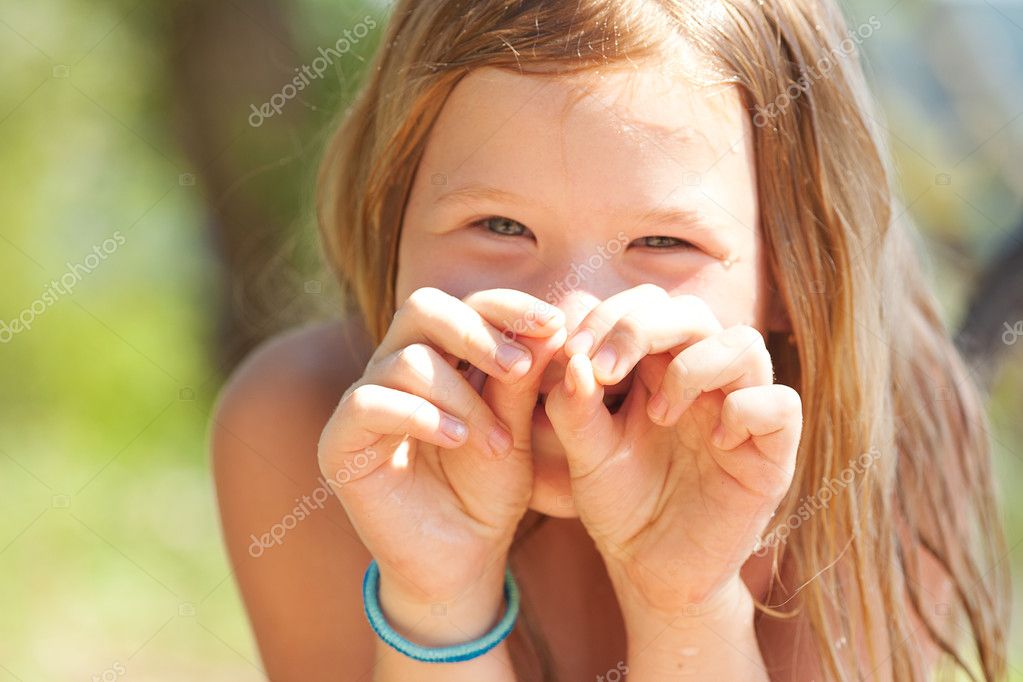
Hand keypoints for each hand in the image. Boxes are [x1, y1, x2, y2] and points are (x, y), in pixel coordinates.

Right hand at [317, 287, 565, 633]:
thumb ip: (522, 379)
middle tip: (521, 367)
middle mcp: (395, 367)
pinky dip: (422, 417)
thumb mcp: (516, 430)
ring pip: (407, 361)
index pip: (463, 304)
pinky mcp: (340, 442)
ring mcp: (365, 401)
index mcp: (438, 356)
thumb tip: (548, 325)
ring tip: (498, 444)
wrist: (462, 559)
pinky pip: (371, 402)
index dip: (506, 307)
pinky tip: (457, 441)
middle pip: (422, 307)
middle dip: (478, 332)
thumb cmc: (490, 492)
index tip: (554, 325)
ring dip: (464, 398)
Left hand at [543, 285, 801, 620]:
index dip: (611, 317)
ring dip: (693, 366)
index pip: (648, 305)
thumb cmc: (619, 502)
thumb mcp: (584, 455)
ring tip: (658, 414)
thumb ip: (573, 408)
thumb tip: (574, 361)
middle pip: (693, 312)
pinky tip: (713, 442)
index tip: (572, 353)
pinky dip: (745, 411)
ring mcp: (740, 409)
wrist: (650, 567)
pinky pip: (781, 404)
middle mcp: (703, 377)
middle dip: (642, 328)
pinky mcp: (772, 451)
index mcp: (657, 366)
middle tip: (605, 369)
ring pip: (744, 344)